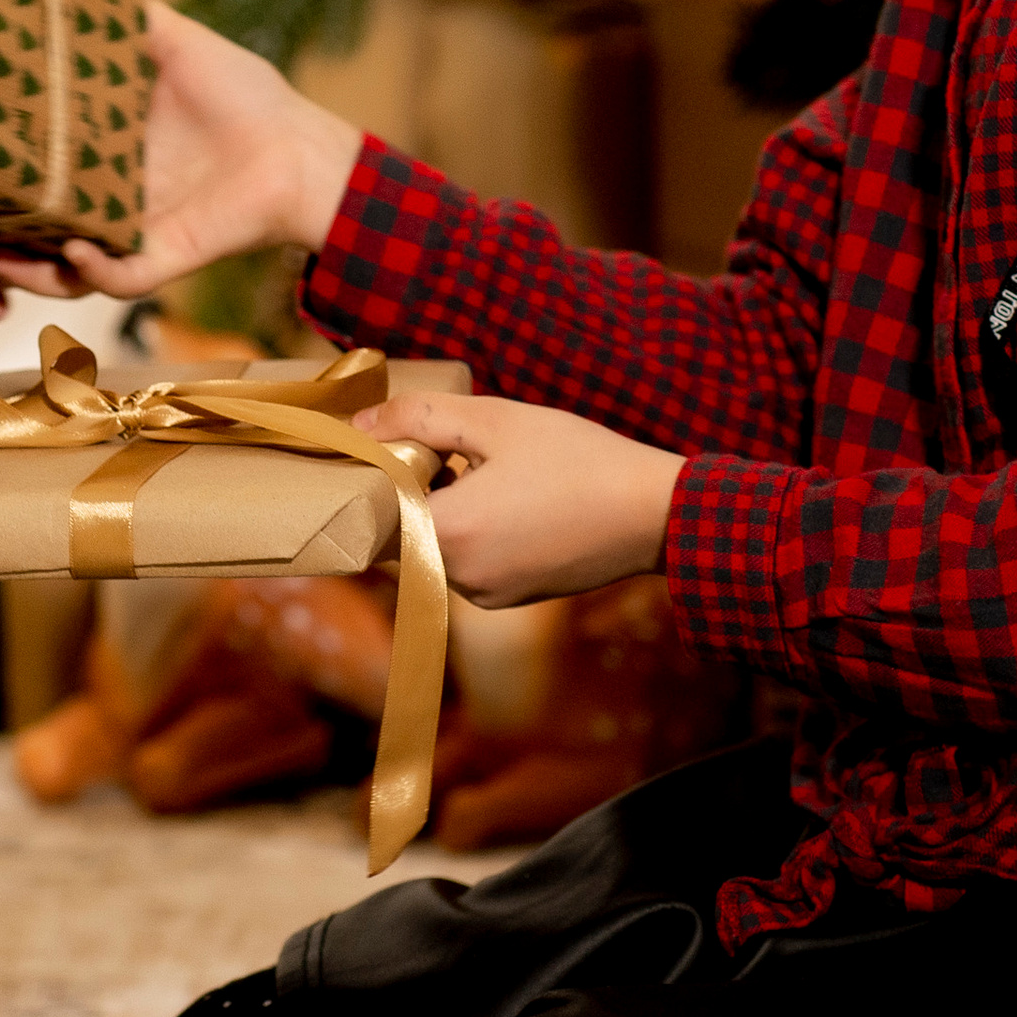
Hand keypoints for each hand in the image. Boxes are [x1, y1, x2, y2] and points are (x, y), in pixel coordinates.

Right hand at [0, 2, 363, 304]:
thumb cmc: (248, 97)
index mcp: (91, 158)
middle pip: (18, 240)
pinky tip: (75, 249)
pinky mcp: (162, 258)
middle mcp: (99, 203)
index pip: (18, 180)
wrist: (305, 149)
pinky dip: (92, 269)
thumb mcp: (176, 42)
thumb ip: (124, 14)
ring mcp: (126, 236)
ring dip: (13, 273)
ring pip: (54, 272)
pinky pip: (116, 279)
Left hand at [357, 393, 685, 609]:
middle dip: (406, 493)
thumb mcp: (495, 421)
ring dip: (441, 510)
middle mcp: (457, 578)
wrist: (655, 514)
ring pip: (434, 547)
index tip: (375, 451)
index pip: (368, 520)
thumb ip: (421, 418)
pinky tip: (505, 494)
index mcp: (445, 535)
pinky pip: (467, 562)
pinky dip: (471, 531)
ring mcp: (485, 595)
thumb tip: (361, 423)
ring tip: (475, 466)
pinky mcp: (512, 598)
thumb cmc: (577, 460)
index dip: (364, 485)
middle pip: (398, 534)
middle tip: (430, 447)